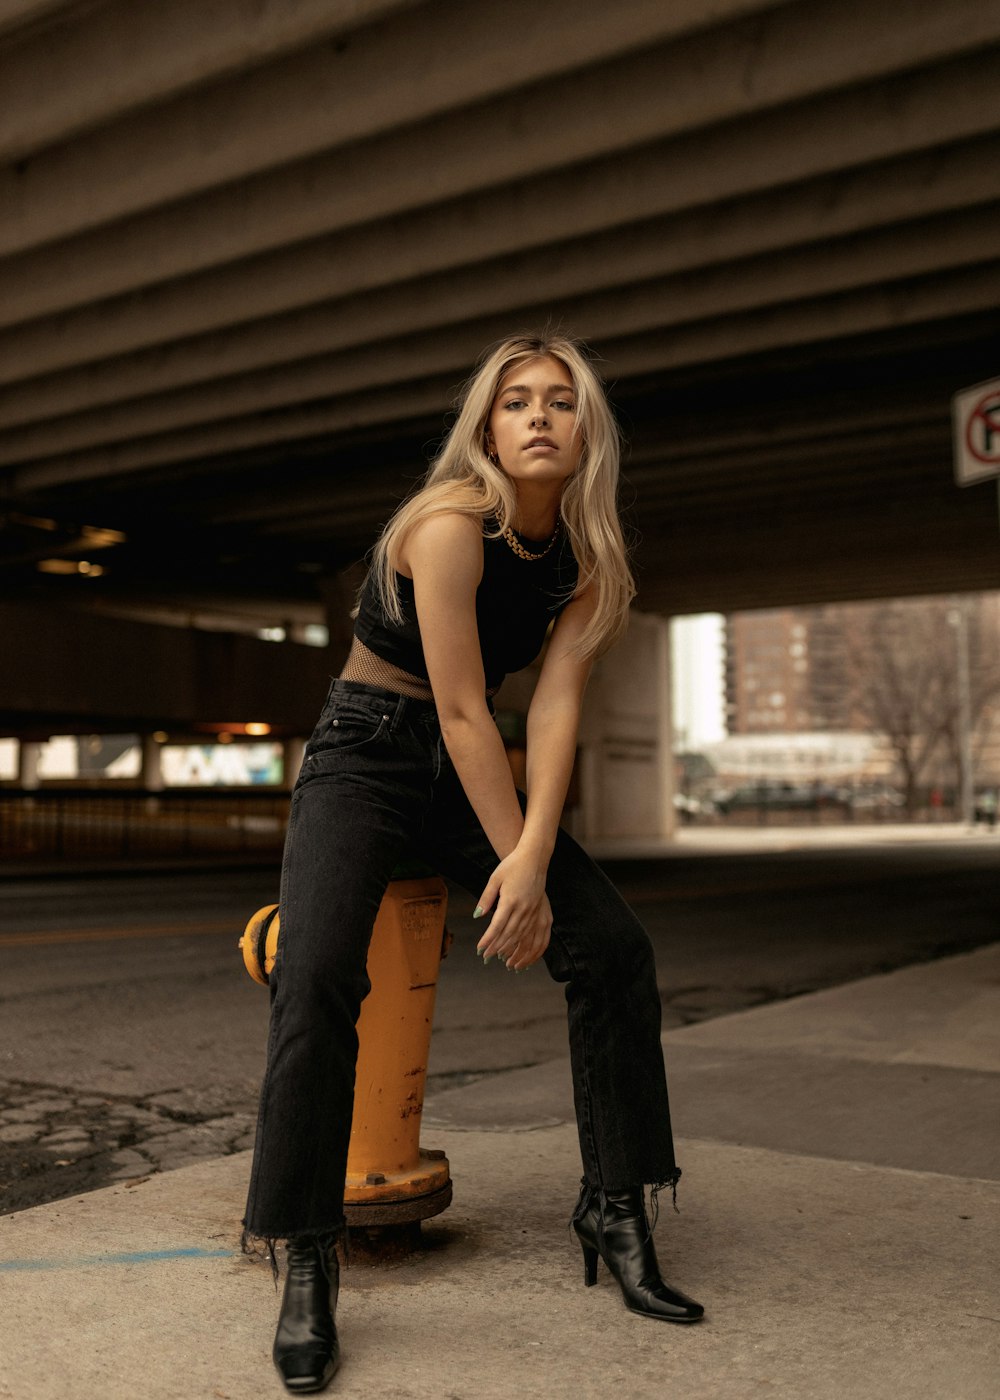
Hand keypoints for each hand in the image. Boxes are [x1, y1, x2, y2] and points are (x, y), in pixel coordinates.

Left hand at [474, 847, 551, 970]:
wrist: (534, 858)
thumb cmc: (512, 866)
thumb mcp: (495, 879)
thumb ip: (486, 898)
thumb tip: (477, 915)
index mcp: (510, 900)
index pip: (497, 926)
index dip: (488, 940)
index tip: (480, 949)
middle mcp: (523, 908)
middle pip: (508, 934)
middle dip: (497, 947)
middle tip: (486, 956)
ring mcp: (533, 910)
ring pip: (521, 936)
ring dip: (511, 948)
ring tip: (501, 958)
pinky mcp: (540, 911)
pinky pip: (534, 933)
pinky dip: (527, 944)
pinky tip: (522, 950)